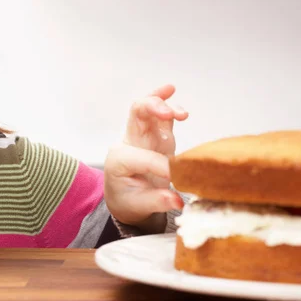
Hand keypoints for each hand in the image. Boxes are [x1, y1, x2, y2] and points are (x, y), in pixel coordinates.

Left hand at [104, 84, 187, 229]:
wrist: (125, 198)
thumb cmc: (129, 200)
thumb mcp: (139, 206)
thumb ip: (157, 201)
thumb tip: (176, 201)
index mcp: (120, 159)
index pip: (144, 156)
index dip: (163, 167)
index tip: (177, 180)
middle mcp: (128, 142)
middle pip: (136, 114)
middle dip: (152, 108)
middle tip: (169, 115)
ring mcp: (142, 135)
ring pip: (147, 108)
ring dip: (162, 103)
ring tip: (181, 113)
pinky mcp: (155, 134)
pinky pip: (159, 114)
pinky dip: (166, 102)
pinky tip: (173, 94)